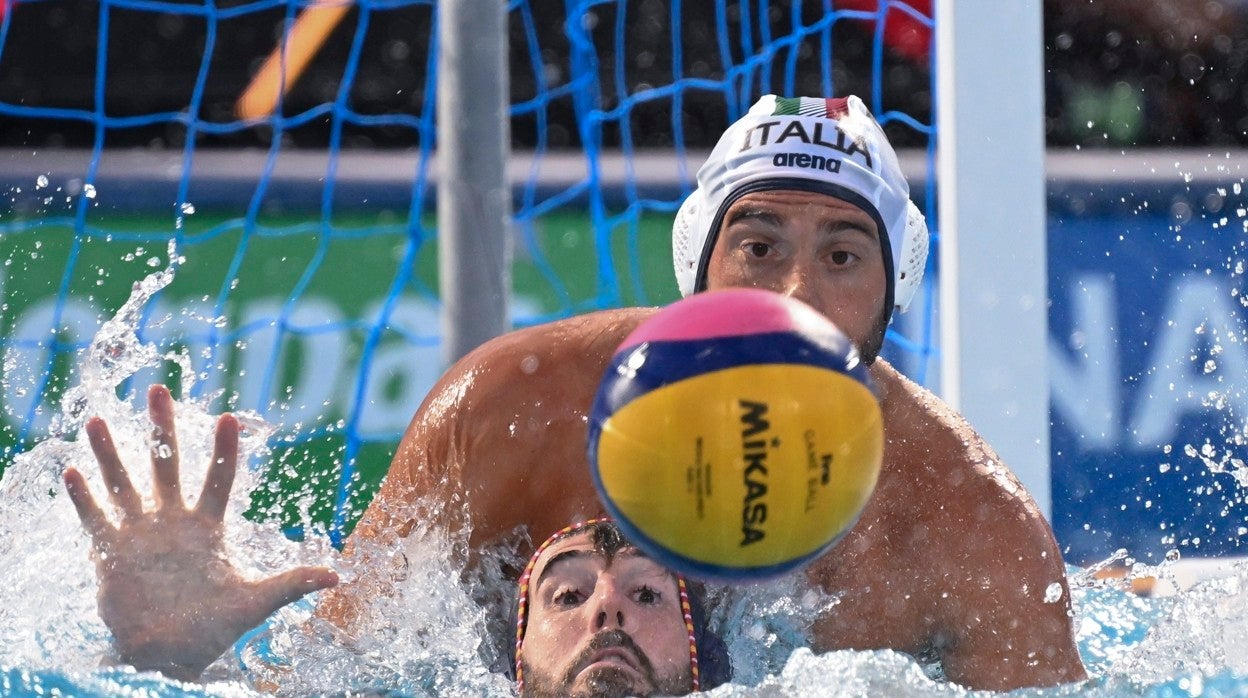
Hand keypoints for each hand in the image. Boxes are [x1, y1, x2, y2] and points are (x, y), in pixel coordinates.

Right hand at [63, 384, 338, 680]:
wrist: (170, 654)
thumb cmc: (213, 627)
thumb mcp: (255, 603)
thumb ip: (291, 584)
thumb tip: (337, 579)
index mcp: (208, 526)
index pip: (219, 478)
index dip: (224, 450)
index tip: (228, 417)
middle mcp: (173, 521)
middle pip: (166, 465)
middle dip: (161, 429)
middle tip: (157, 390)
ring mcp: (140, 533)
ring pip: (123, 484)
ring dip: (110, 454)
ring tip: (96, 420)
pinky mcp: (112, 553)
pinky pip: (95, 519)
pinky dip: (83, 498)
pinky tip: (72, 471)